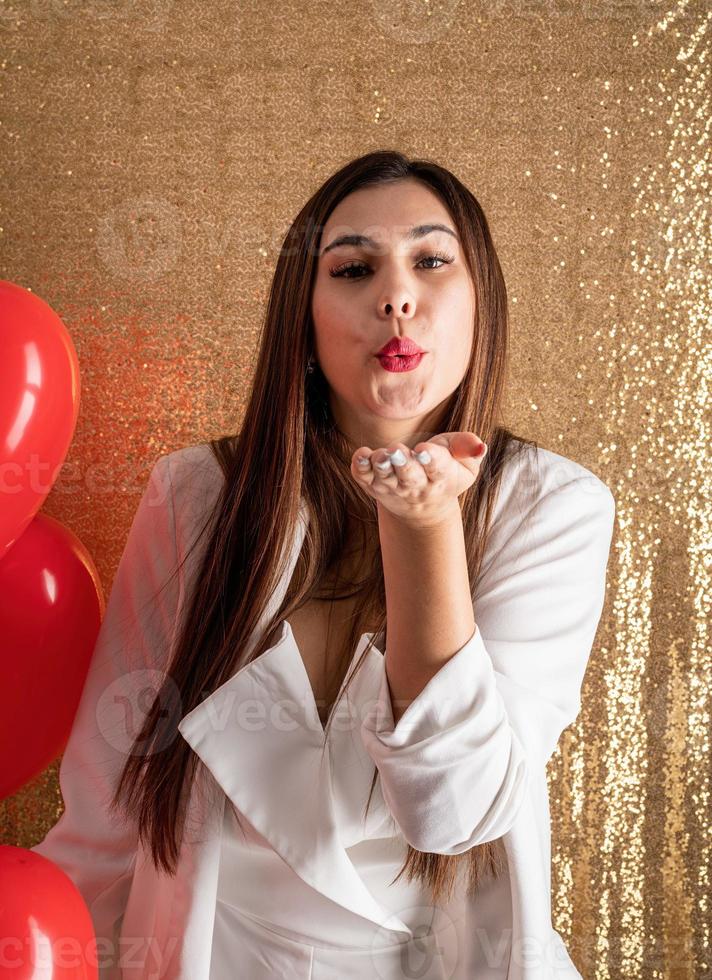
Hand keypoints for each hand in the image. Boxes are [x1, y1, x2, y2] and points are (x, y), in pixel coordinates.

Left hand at [350, 432, 487, 528]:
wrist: (424, 508)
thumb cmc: (447, 473)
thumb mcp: (465, 464)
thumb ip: (469, 449)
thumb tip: (480, 445)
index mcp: (441, 477)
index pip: (437, 468)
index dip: (431, 459)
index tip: (425, 450)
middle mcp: (415, 484)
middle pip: (409, 475)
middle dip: (402, 463)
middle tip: (396, 451)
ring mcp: (392, 486)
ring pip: (385, 477)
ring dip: (380, 465)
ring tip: (380, 455)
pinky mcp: (374, 485)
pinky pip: (363, 478)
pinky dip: (360, 467)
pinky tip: (361, 454)